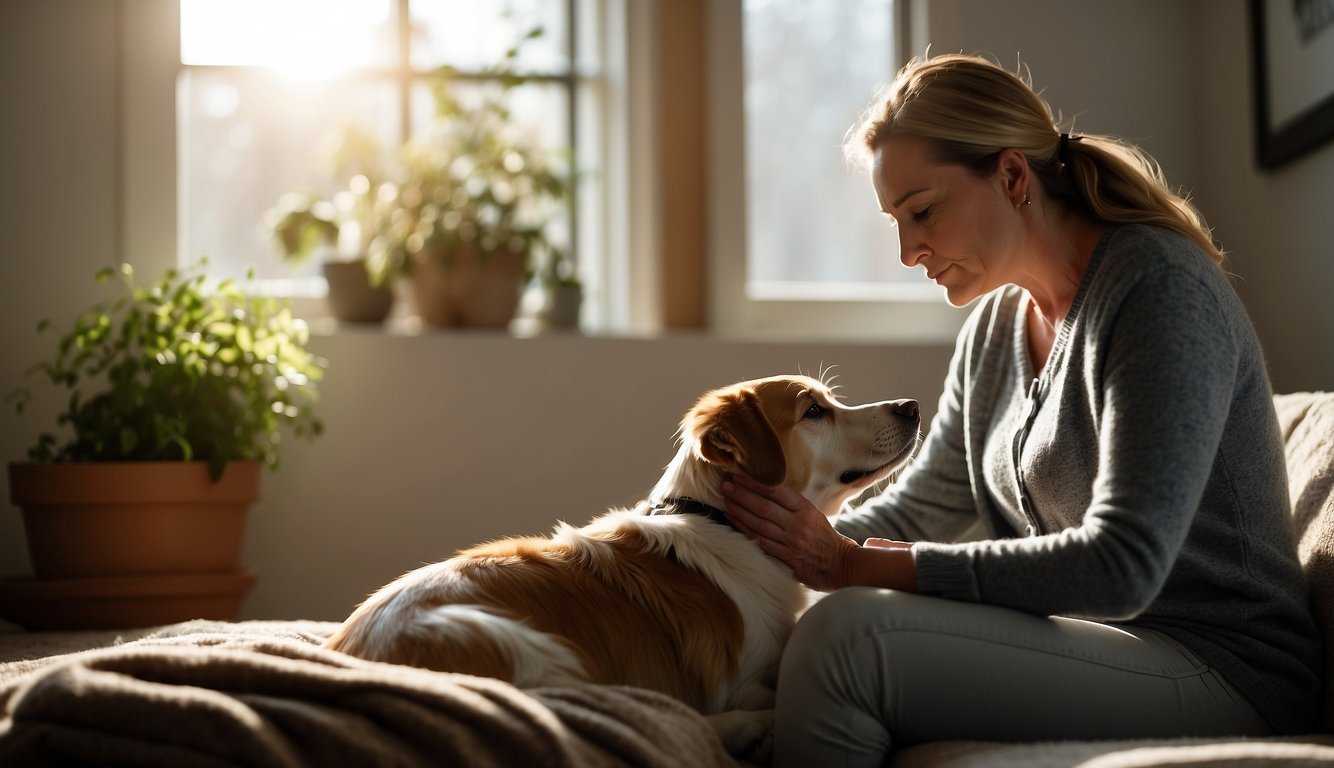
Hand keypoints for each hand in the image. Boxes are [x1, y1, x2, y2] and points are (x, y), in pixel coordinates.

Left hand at [721, 474, 859, 590]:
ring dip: (739, 512)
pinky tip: (734, 522)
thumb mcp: (814, 514)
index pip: (776, 491)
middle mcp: (798, 524)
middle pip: (764, 507)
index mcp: (806, 509)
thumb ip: (792, 505)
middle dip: (742, 495)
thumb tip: (766, 490)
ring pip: (759, 524)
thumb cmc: (825, 537)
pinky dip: (745, 531)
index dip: (755, 483)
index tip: (739, 475)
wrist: (842, 564)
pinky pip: (761, 542)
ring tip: (726, 501)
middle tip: (725, 486)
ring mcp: (792, 542)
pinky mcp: (787, 558)